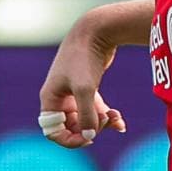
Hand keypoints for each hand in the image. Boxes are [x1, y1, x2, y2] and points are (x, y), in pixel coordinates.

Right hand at [36, 31, 127, 147]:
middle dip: (90, 129)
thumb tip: (89, 137)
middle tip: (105, 120)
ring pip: (86, 119)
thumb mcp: (86, 88)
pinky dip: (107, 116)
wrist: (97, 30)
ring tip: (116, 119)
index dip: (69, 140)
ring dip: (101, 123)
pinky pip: (95, 110)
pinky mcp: (88, 86)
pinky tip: (121, 122)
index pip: (52, 131)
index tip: (88, 139)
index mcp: (50, 98)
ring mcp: (73, 92)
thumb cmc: (85, 58)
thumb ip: (87, 115)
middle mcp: (59, 97)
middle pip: (71, 127)